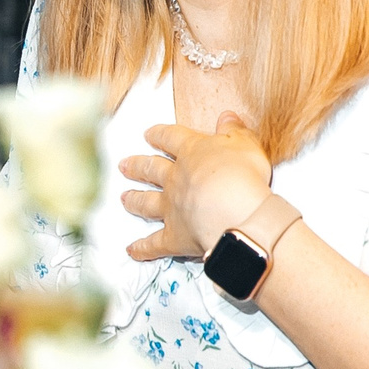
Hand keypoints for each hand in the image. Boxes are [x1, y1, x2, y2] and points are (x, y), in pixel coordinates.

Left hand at [117, 114, 272, 261]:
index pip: (171, 138)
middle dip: (137, 166)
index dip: (159, 134)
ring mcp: (171, 208)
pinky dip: (142, 248)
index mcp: (192, 152)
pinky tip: (132, 250)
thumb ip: (234, 131)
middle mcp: (176, 179)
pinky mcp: (174, 237)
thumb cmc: (244, 177)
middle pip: (151, 169)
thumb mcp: (245, 145)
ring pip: (147, 202)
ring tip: (123, 199)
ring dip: (134, 200)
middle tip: (124, 165)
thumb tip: (226, 117)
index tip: (149, 134)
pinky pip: (154, 244)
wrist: (237, 214)